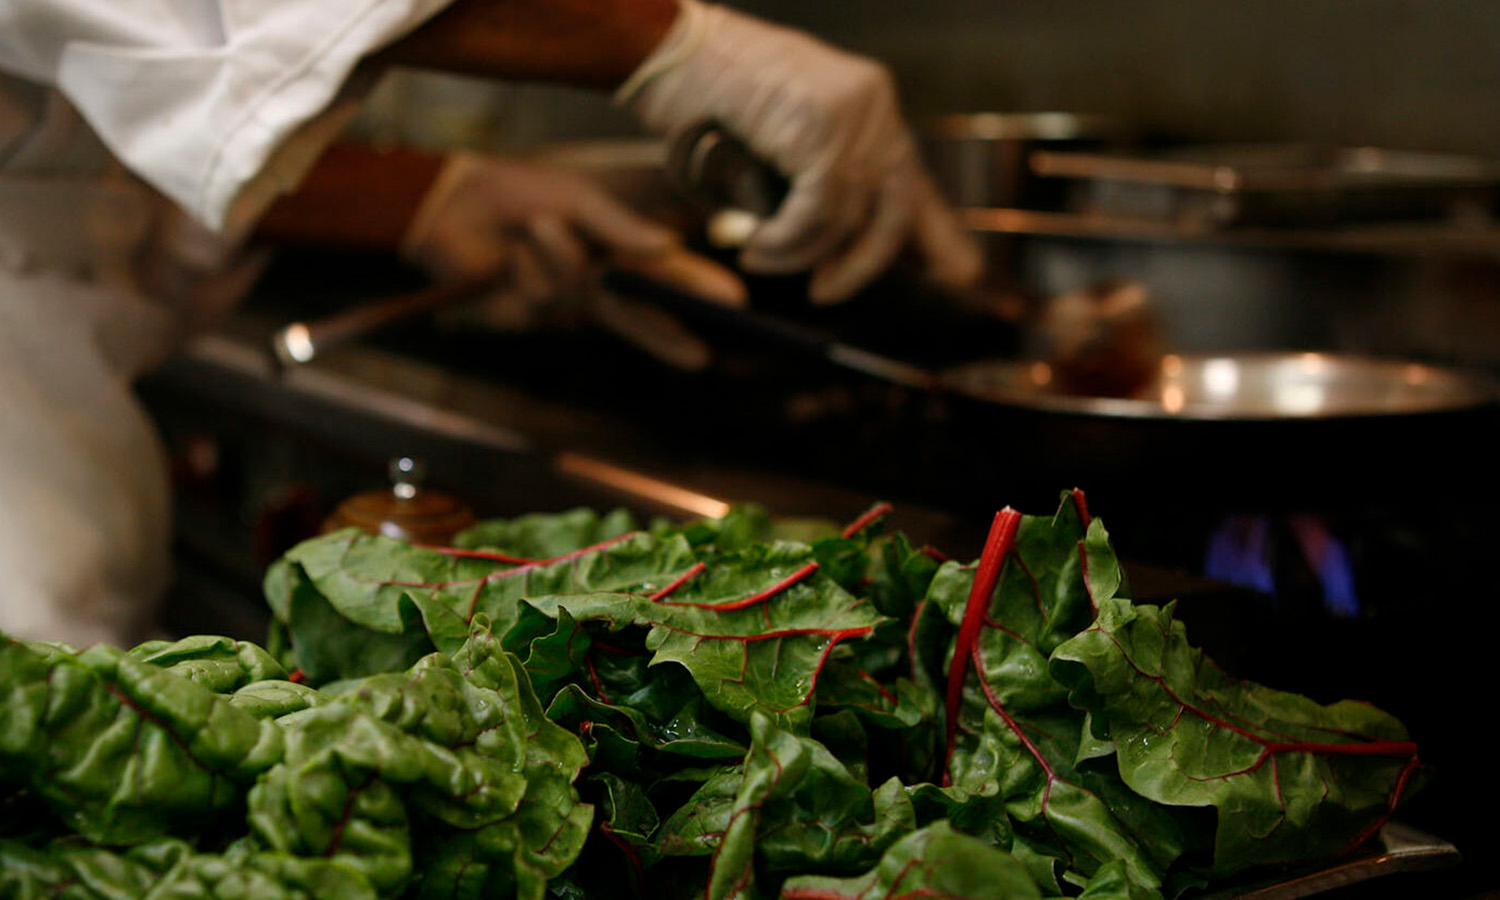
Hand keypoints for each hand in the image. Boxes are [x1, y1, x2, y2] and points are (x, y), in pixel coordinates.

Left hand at [401, 153, 744, 366]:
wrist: (452, 203)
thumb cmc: (518, 192)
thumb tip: (671, 244)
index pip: (664, 277)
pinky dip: (529, 267)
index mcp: (613, 253)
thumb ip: (622, 227)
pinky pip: (544, 298)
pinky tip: (508, 254)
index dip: (697, 291)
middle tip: (702, 358)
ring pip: (580, 295)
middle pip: (640, 318)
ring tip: (533, 225)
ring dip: (559, 254)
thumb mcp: (579, 199)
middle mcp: (594, 285)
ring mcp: (561, 306)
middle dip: (668, 336)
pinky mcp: (528, 318)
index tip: (735, 303)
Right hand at [618, 0, 981, 303]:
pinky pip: (817, 211)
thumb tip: (842, 243)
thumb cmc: (706, 97)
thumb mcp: (781, 142)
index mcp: (870, 106)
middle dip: (865, 264)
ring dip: (800, 254)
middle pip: (897, 208)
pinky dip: (786, 241)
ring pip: (848, 217)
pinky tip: (754, 243)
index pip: (916, 183)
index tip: (957, 275)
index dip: (937, 237)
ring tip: (759, 257)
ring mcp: (851, 111)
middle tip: (826, 292)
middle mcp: (873, 104)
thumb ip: (819, 182)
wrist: (664, 49)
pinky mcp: (820, 126)